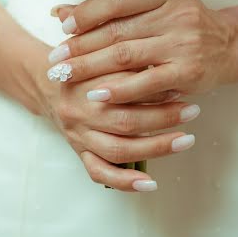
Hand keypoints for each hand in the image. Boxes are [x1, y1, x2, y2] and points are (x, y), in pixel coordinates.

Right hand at [33, 60, 199, 192]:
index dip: (154, 89)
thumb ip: (128, 58)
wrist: (44, 80)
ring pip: (118, 149)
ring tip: (185, 141)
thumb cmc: (84, 63)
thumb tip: (170, 70)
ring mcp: (79, 135)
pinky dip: (125, 182)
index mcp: (85, 82)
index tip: (182, 84)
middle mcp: (80, 111)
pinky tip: (150, 184)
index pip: (123, 87)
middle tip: (193, 111)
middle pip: (125, 120)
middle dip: (164, 117)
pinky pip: (100, 173)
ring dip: (155, 147)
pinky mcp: (79, 152)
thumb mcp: (101, 51)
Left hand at [47, 0, 237, 103]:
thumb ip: (112, 9)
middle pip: (117, 29)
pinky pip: (145, 83)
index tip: (62, 26)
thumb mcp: (155, 8)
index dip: (87, 12)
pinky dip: (118, 90)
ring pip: (126, 55)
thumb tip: (59, 12)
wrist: (231, 47)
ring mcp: (184, 44)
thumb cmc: (183, 27)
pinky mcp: (188, 72)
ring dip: (90, 67)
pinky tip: (95, 95)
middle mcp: (178, 13)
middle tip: (55, 58)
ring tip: (65, 75)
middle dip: (80, 46)